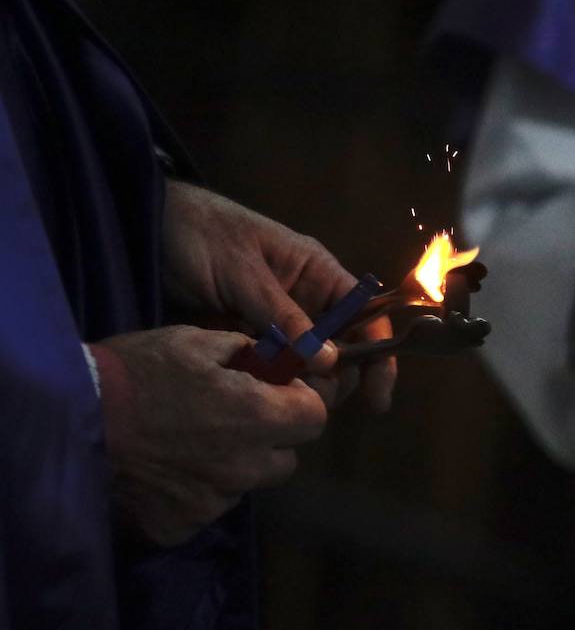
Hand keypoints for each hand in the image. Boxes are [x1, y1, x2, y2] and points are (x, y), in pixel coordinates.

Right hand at [95, 326, 326, 545]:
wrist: (66, 424)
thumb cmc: (135, 373)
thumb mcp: (196, 342)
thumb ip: (251, 353)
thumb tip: (284, 360)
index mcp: (258, 417)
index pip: (315, 418)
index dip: (298, 403)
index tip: (275, 394)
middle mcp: (244, 467)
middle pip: (286, 458)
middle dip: (269, 438)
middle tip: (231, 420)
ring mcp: (212, 503)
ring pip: (246, 485)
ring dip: (232, 467)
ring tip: (188, 444)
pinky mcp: (179, 528)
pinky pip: (205, 510)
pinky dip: (193, 493)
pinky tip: (164, 471)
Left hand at [161, 180, 395, 410]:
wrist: (141, 227)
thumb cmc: (201, 234)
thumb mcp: (243, 273)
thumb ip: (283, 317)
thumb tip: (330, 362)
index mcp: (317, 274)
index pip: (366, 317)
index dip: (378, 356)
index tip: (375, 397)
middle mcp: (304, 302)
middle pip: (341, 350)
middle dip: (334, 381)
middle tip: (307, 402)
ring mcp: (274, 324)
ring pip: (304, 367)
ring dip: (297, 388)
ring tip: (276, 402)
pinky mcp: (244, 341)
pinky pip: (267, 371)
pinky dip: (266, 387)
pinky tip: (253, 400)